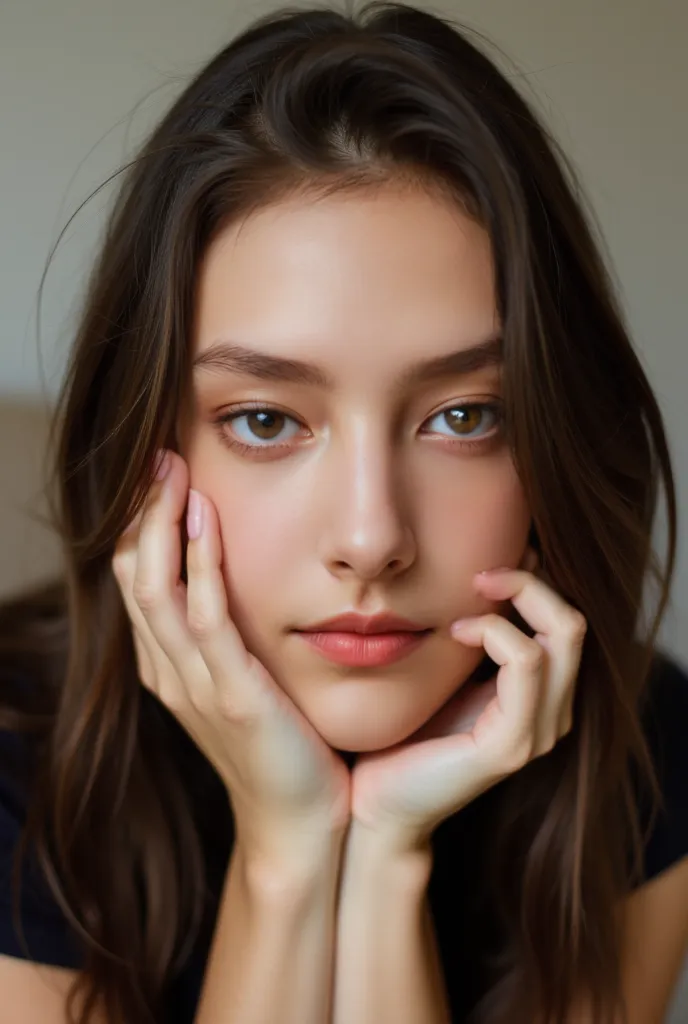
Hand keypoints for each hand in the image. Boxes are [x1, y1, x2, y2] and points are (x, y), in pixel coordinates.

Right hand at [111, 449, 350, 866]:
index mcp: (170, 665)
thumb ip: (231, 635)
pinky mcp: (230, 696)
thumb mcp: (245, 681)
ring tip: (171, 471)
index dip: (141, 525)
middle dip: (141, 513)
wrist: (303, 822)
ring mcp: (194, 685)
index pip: (137, 580)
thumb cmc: (286, 745)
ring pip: (154, 591)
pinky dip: (200, 565)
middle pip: (133, 576)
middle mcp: (170, 671)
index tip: (161, 473)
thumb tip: (237, 579)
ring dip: (160, 525)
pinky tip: (207, 521)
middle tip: (157, 457)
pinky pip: (206, 621)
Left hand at [348, 550, 586, 853]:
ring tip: (466, 601)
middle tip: (481, 575)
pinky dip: (495, 633)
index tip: (484, 570)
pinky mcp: (511, 744)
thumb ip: (473, 639)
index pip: (565, 623)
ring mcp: (537, 732)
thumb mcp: (448, 674)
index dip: (534, 584)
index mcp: (540, 698)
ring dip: (516, 600)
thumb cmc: (404, 734)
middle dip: (531, 584)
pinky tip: (457, 631)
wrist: (377, 802)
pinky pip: (526, 663)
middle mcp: (551, 715)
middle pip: (573, 624)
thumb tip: (481, 578)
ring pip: (563, 636)